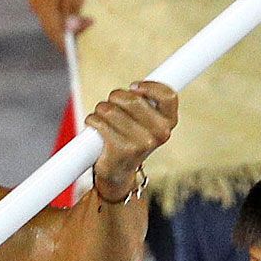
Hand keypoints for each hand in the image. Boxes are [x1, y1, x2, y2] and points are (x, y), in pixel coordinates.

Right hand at [29, 0, 92, 49]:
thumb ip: (72, 4)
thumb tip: (70, 29)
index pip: (53, 30)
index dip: (65, 45)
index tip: (78, 56)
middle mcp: (36, 2)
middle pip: (52, 28)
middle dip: (70, 34)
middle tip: (90, 26)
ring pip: (52, 21)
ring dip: (68, 24)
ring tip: (86, 18)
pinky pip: (52, 12)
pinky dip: (64, 16)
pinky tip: (76, 11)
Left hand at [87, 81, 177, 199]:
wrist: (118, 173)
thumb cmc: (130, 140)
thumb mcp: (146, 121)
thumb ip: (146, 102)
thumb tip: (133, 88)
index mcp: (169, 123)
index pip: (168, 96)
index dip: (149, 86)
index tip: (133, 87)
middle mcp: (159, 133)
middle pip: (131, 98)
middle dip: (115, 97)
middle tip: (111, 106)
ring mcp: (142, 143)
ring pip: (110, 109)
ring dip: (100, 110)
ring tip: (102, 120)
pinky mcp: (121, 150)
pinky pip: (99, 122)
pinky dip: (92, 121)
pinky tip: (94, 127)